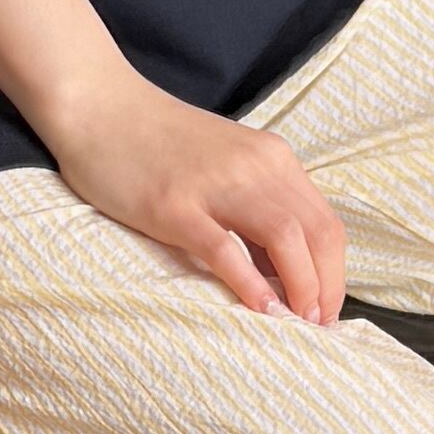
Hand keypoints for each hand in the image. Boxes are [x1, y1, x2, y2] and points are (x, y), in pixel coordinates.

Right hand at [45, 71, 349, 320]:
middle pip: (316, 233)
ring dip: (299, 288)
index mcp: (271, 159)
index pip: (325, 223)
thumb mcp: (224, 164)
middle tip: (318, 328)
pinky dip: (249, 282)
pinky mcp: (173, 205)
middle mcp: (255, 167)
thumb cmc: (157, 142)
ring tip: (296, 324)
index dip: (335, 274)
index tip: (326, 312)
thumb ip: (256, 203)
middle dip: (325, 288)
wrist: (98, 105)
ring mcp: (215, 185)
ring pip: (284, 238)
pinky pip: (224, 247)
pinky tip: (259, 309)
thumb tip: (281, 268)